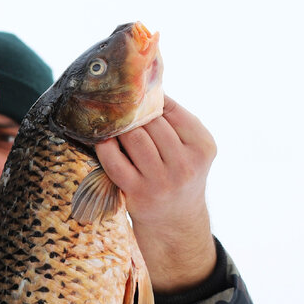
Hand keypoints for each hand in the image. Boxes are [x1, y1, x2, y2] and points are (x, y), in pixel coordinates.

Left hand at [95, 96, 217, 293]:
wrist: (175, 219)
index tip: (137, 92)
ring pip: (134, 138)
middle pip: (152, 122)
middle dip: (133, 112)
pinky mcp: (137, 192)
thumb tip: (145, 85)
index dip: (151, 99)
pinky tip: (101, 139)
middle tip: (118, 103)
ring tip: (111, 119)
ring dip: (120, 127)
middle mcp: (185, 164)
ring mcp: (160, 180)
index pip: (172, 110)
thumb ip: (176, 119)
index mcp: (202, 147)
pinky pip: (115, 162)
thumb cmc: (180, 172)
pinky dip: (105, 147)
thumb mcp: (192, 147)